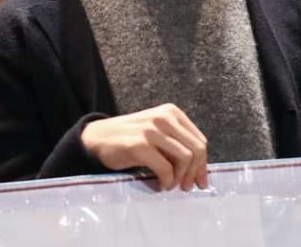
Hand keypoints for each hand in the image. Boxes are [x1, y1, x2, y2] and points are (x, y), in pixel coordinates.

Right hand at [81, 104, 208, 191]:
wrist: (97, 137)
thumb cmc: (130, 138)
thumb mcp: (157, 133)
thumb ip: (177, 145)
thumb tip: (200, 173)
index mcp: (172, 113)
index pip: (200, 141)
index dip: (203, 164)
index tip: (200, 181)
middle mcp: (164, 118)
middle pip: (196, 150)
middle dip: (195, 173)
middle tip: (187, 187)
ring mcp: (152, 130)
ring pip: (184, 158)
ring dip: (180, 178)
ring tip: (170, 185)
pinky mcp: (139, 145)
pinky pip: (165, 169)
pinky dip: (166, 182)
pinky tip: (160, 185)